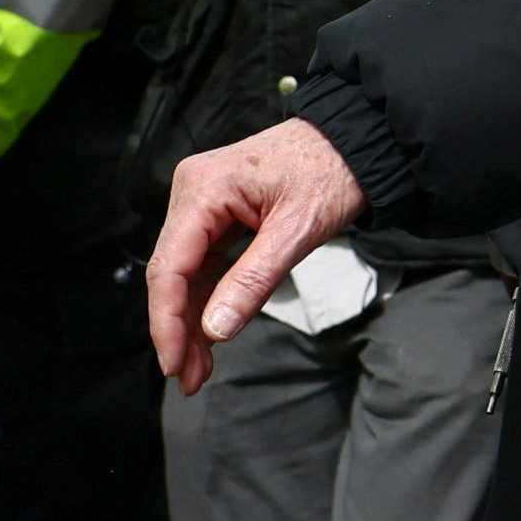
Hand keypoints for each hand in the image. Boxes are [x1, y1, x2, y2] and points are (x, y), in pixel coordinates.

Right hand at [146, 116, 364, 391]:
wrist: (353, 140)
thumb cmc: (331, 172)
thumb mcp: (297, 231)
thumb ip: (253, 281)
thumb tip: (216, 329)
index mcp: (203, 188)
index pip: (169, 266)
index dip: (166, 321)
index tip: (173, 364)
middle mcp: (192, 192)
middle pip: (170, 273)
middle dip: (178, 330)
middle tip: (189, 380)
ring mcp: (202, 203)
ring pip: (185, 274)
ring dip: (191, 321)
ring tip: (199, 370)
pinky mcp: (217, 214)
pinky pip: (203, 263)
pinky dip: (207, 299)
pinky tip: (209, 334)